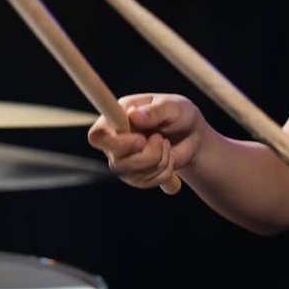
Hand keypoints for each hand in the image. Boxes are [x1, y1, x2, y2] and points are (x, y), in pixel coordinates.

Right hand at [87, 93, 204, 188]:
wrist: (192, 134)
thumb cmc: (179, 113)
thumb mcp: (173, 106)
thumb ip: (154, 111)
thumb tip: (133, 115)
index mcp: (117, 116)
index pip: (97, 136)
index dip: (114, 143)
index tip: (140, 140)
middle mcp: (115, 139)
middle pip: (115, 161)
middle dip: (146, 156)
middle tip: (161, 139)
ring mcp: (123, 159)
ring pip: (131, 174)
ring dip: (158, 161)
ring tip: (167, 144)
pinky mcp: (135, 175)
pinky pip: (145, 183)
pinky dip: (164, 172)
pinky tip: (168, 157)